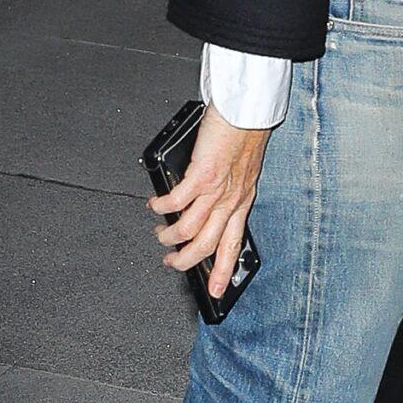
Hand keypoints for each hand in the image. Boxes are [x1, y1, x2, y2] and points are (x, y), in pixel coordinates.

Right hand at [148, 103, 270, 300]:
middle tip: (171, 263)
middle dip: (186, 261)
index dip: (224, 270)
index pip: (233, 244)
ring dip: (170, 236)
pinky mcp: (203, 175)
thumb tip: (208, 202)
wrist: (247, 112)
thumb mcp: (243, 170)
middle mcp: (231, 200)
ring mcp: (217, 190)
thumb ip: (229, 189)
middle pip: (207, 246)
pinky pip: (177, 202)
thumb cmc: (244, 133)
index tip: (216, 290)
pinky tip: (154, 204)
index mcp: (242, 200)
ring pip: (190, 230)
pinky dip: (162, 206)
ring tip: (160, 233)